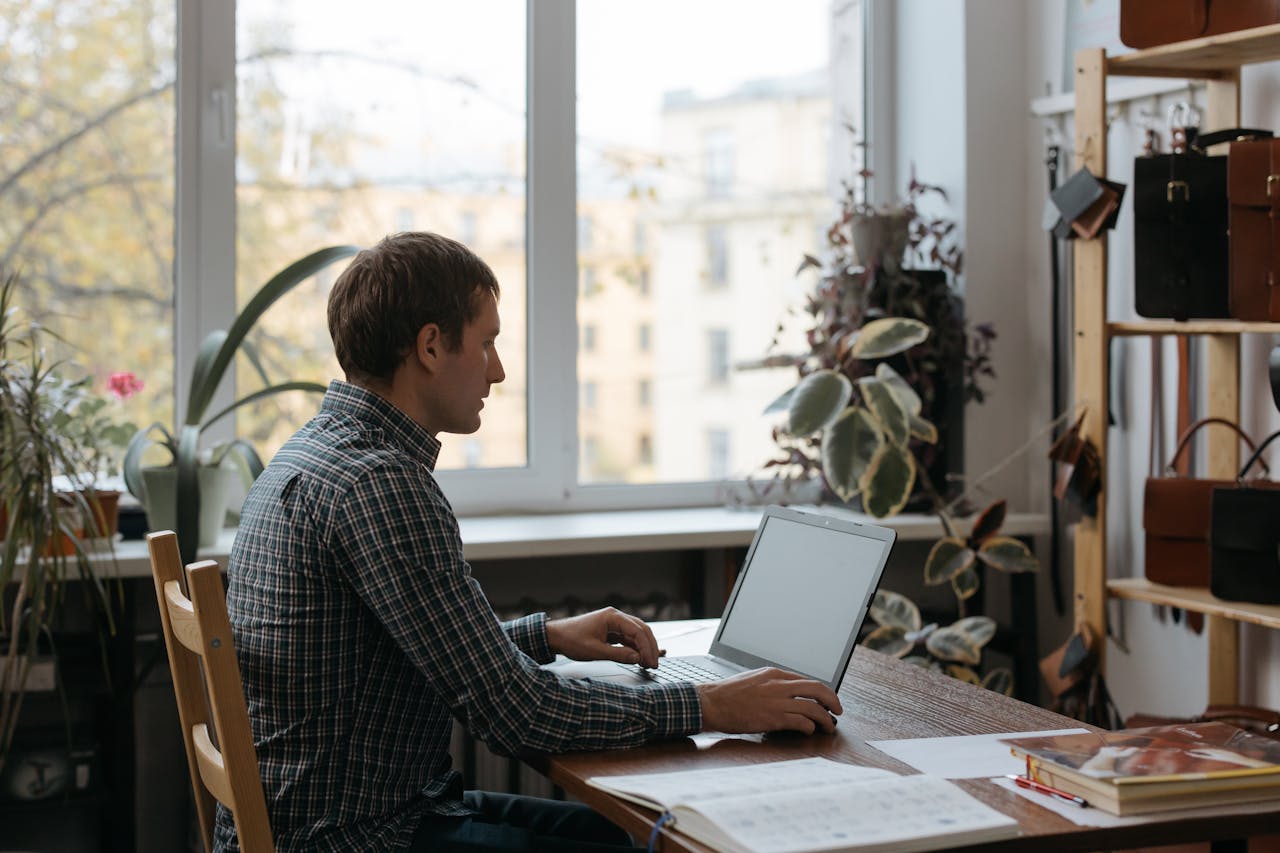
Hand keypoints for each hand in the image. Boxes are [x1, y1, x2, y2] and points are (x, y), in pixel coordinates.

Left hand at [546, 607, 661, 668]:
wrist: (556, 636)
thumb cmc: (571, 640)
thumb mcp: (595, 651)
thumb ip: (618, 654)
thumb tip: (637, 658)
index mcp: (613, 617)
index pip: (637, 631)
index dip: (647, 648)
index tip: (650, 662)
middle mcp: (616, 617)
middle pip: (641, 630)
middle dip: (650, 647)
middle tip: (654, 664)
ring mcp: (614, 623)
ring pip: (637, 634)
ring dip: (644, 648)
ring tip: (649, 663)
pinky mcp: (611, 631)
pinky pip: (628, 638)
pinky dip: (636, 648)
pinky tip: (641, 657)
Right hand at [696, 668, 842, 734]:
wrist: (710, 703)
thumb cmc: (727, 695)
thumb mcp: (753, 680)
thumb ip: (772, 685)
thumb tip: (789, 694)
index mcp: (774, 674)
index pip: (807, 680)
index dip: (821, 692)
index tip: (826, 701)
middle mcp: (779, 685)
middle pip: (817, 689)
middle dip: (833, 701)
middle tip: (837, 711)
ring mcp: (777, 701)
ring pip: (814, 707)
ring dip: (826, 719)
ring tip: (828, 727)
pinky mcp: (774, 718)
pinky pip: (802, 722)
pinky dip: (810, 727)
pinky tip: (809, 731)